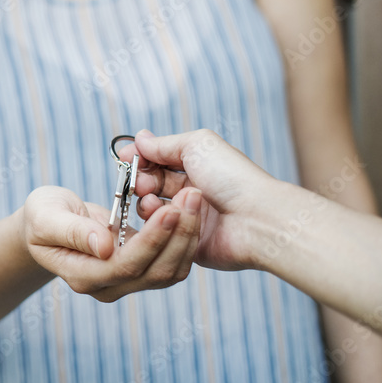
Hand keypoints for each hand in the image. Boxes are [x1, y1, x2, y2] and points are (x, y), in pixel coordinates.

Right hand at [20, 183, 201, 302]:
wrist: (48, 222)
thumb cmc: (42, 215)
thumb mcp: (45, 216)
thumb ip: (72, 231)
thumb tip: (105, 247)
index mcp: (81, 275)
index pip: (124, 266)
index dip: (150, 241)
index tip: (169, 210)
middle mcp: (107, 286)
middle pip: (154, 272)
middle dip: (177, 235)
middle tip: (192, 197)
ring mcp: (125, 282)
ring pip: (168, 271)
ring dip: (186, 236)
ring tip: (194, 198)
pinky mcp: (140, 269)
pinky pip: (170, 262)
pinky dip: (184, 237)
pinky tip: (188, 209)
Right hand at [123, 129, 278, 270]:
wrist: (256, 219)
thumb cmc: (232, 178)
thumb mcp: (197, 145)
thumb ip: (164, 144)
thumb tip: (140, 139)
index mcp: (195, 168)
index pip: (157, 162)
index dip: (140, 160)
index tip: (125, 159)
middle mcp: (190, 192)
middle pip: (150, 185)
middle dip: (140, 181)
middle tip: (140, 183)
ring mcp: (188, 219)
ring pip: (150, 209)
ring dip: (146, 201)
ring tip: (152, 200)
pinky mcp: (185, 244)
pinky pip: (160, 235)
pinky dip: (156, 224)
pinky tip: (163, 216)